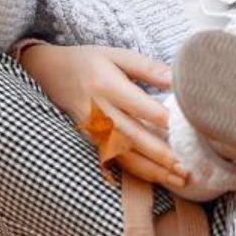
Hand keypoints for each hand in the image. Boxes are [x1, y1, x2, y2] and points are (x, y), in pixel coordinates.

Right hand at [19, 43, 189, 188]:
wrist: (50, 74)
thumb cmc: (90, 62)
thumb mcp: (117, 55)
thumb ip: (147, 68)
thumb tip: (176, 80)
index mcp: (106, 85)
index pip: (137, 105)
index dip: (160, 117)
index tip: (183, 127)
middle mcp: (99, 112)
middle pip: (131, 137)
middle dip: (159, 154)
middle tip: (185, 167)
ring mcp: (95, 131)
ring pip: (125, 155)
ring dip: (153, 170)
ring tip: (179, 180)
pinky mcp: (93, 142)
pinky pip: (118, 161)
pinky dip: (140, 172)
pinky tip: (160, 178)